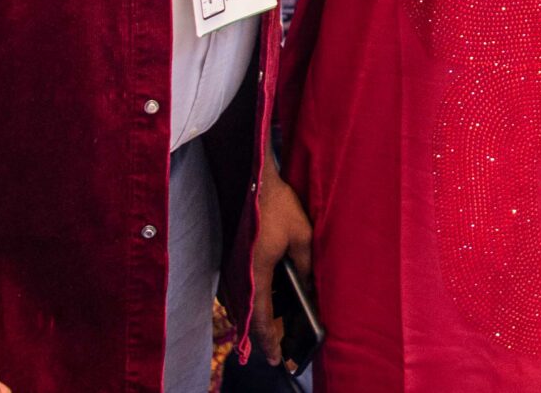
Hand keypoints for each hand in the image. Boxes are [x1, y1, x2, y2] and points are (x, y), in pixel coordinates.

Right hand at [249, 150, 315, 364]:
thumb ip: (305, 265)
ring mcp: (232, 268)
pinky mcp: (232, 259)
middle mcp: (239, 275)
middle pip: (251, 315)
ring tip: (280, 331)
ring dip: (261, 318)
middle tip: (283, 350)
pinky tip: (270, 303)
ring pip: (246, 303)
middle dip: (266, 335)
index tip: (277, 360)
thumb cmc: (277, 205)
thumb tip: (309, 287)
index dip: (270, 342)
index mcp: (257, 272)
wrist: (251, 179)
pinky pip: (243, 289)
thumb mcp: (301, 235)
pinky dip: (255, 301)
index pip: (262, 317)